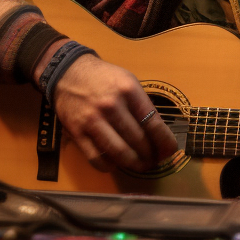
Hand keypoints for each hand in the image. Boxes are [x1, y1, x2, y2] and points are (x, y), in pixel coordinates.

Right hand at [49, 53, 178, 172]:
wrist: (68, 73)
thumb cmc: (104, 78)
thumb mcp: (128, 82)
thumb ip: (142, 105)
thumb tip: (159, 134)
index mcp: (129, 90)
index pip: (153, 122)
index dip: (164, 141)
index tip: (170, 151)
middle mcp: (111, 106)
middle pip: (138, 140)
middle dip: (151, 155)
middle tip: (155, 160)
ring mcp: (93, 120)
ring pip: (120, 152)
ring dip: (134, 164)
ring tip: (141, 165)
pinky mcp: (77, 133)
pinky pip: (97, 158)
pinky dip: (110, 166)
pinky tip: (116, 164)